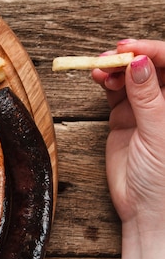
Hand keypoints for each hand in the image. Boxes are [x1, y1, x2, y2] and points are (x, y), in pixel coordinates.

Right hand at [92, 39, 164, 230]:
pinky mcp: (125, 117)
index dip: (153, 51)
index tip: (131, 49)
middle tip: (112, 56)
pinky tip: (99, 78)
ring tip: (99, 68)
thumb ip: (148, 98)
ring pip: (132, 75)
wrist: (145, 209)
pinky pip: (116, 91)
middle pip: (152, 66)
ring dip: (116, 67)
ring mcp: (146, 108)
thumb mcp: (158, 133)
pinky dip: (107, 81)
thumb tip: (138, 63)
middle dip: (132, 56)